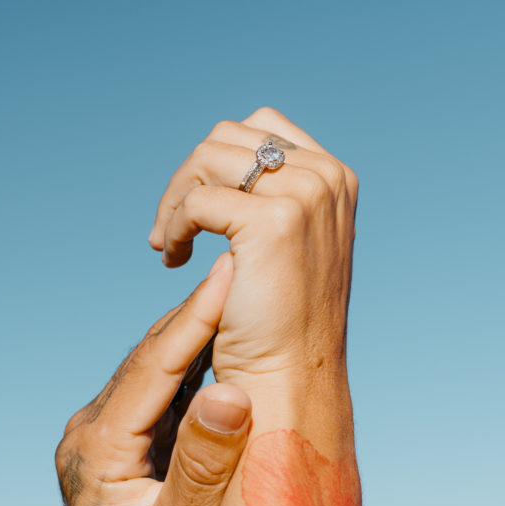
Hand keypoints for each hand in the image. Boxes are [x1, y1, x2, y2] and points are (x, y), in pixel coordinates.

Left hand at [55, 260, 250, 505]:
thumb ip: (204, 470)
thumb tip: (230, 391)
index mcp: (96, 452)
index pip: (152, 367)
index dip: (196, 317)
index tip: (235, 270)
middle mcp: (94, 438)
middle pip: (155, 360)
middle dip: (203, 315)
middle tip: (253, 264)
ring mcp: (110, 445)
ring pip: (163, 376)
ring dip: (207, 339)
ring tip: (254, 294)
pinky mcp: (130, 456)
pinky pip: (169, 401)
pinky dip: (204, 374)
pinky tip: (239, 353)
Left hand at [148, 107, 357, 398]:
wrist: (291, 377)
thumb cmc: (283, 324)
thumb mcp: (296, 246)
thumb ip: (280, 200)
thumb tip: (245, 164)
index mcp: (335, 178)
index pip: (261, 128)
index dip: (215, 165)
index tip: (194, 209)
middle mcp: (327, 178)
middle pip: (228, 136)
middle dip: (189, 178)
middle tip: (169, 230)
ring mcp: (305, 195)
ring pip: (207, 159)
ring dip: (175, 201)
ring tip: (168, 245)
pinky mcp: (274, 222)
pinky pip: (197, 202)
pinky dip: (174, 228)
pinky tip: (174, 261)